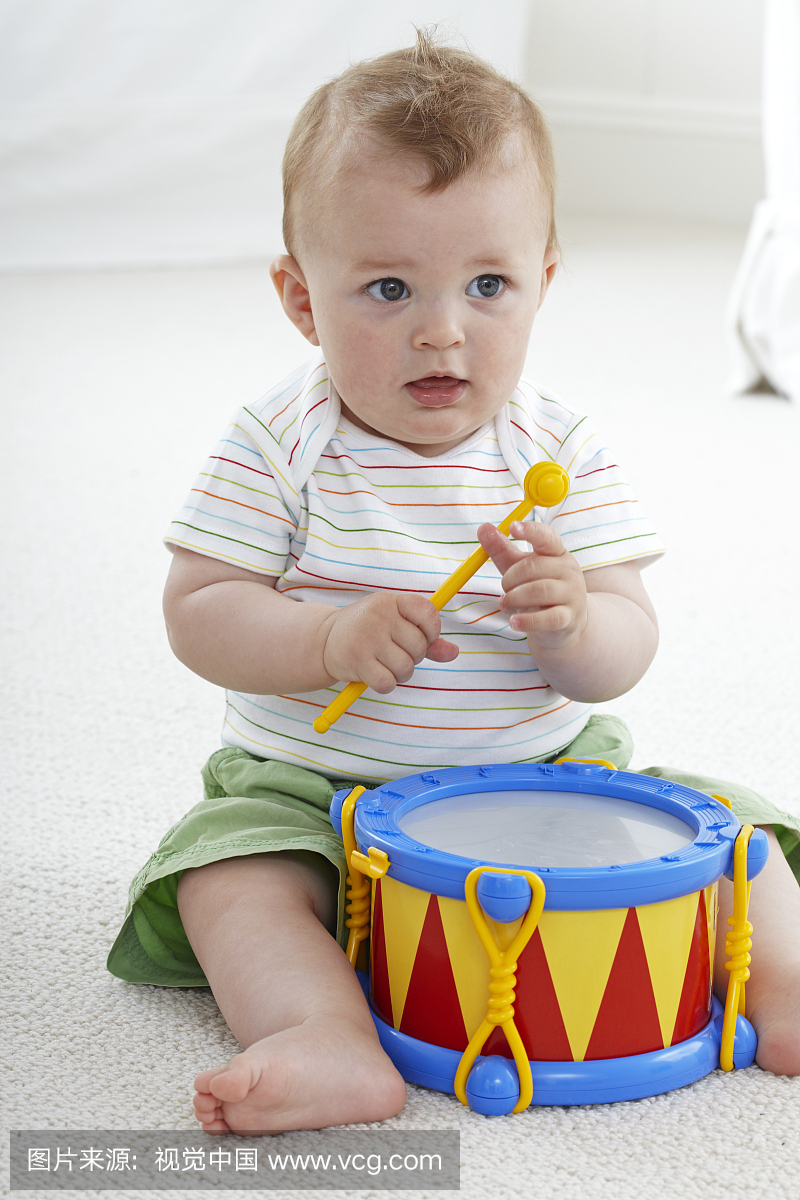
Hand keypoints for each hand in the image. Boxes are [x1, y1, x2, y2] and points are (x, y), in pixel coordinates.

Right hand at [321, 592, 458, 692]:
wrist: (325, 640)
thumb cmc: (369, 631)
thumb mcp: (396, 625)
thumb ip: (428, 639)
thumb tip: (454, 653)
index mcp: (392, 601)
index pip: (429, 613)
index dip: (432, 631)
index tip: (422, 637)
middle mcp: (379, 615)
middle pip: (419, 646)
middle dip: (414, 657)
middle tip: (395, 653)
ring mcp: (367, 637)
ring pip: (406, 667)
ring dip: (400, 674)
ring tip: (385, 665)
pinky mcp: (356, 660)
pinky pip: (387, 683)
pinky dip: (385, 685)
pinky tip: (374, 676)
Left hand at [477, 519, 587, 649]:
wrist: (563, 622)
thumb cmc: (537, 588)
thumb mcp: (518, 567)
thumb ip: (501, 549)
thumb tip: (483, 527)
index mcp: (557, 552)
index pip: (546, 536)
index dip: (530, 531)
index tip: (513, 527)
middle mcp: (568, 570)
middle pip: (535, 567)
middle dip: (511, 578)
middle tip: (503, 588)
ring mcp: (571, 594)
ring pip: (539, 591)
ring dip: (514, 598)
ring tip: (505, 604)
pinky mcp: (569, 618)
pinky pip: (547, 618)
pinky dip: (526, 620)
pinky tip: (514, 622)